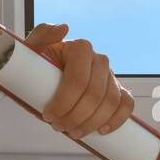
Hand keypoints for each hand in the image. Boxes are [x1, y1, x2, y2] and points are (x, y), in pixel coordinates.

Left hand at [24, 23, 133, 138]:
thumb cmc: (38, 65)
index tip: (48, 115)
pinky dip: (117, 119)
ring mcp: (111, 75)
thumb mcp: (32, 50)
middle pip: (94, 95)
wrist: (46, 76)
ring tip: (72, 132)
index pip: (78, 80)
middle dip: (75, 117)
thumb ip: (42, 35)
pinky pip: (126, 104)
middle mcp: (99, 59)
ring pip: (110, 102)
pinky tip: (101, 131)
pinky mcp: (118, 89)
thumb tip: (64, 28)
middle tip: (57, 126)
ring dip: (91, 123)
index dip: (64, 102)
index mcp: (80, 48)